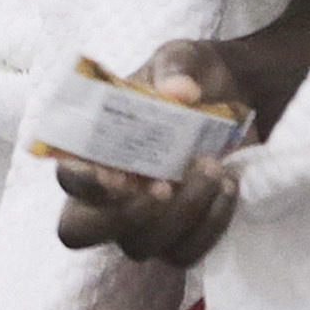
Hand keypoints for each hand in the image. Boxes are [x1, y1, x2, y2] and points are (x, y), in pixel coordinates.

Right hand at [55, 40, 247, 266]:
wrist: (242, 94)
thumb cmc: (195, 77)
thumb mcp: (185, 57)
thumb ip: (177, 67)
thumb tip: (178, 91)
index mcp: (94, 148)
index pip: (67, 179)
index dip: (84, 184)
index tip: (118, 174)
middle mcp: (107, 192)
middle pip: (80, 232)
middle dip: (120, 217)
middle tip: (164, 187)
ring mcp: (142, 220)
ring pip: (140, 245)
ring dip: (181, 212)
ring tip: (214, 167)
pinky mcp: (181, 234)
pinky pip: (186, 252)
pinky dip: (210, 226)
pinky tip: (229, 187)